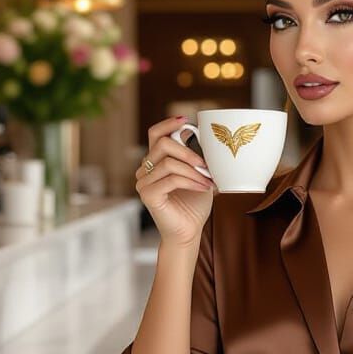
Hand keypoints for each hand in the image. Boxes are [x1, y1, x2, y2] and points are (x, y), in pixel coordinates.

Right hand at [135, 115, 214, 247]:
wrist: (188, 232)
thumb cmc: (194, 204)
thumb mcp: (199, 175)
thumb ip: (198, 157)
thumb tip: (205, 136)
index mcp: (155, 162)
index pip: (154, 134)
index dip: (168, 124)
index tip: (186, 121)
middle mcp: (145, 170)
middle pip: (161, 144)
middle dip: (187, 150)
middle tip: (206, 163)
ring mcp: (144, 182)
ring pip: (168, 162)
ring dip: (193, 170)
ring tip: (209, 179)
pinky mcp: (148, 195)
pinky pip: (171, 179)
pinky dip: (191, 181)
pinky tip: (204, 186)